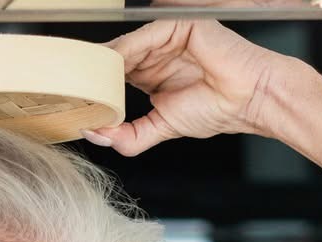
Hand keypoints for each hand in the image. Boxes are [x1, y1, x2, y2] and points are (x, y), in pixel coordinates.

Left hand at [84, 21, 297, 156]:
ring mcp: (167, 38)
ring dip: (104, 63)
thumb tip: (97, 135)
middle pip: (116, 58)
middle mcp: (157, 55)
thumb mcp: (161, 128)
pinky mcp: (178, 25)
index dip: (95, 86)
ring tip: (85, 78)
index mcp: (152, 75)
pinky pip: (144, 36)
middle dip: (93, 73)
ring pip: (126, 46)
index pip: (114, 75)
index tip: (73, 98)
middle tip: (70, 86)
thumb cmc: (218, 110)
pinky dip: (125, 50)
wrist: (251, 99)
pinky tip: (110, 65)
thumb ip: (129, 136)